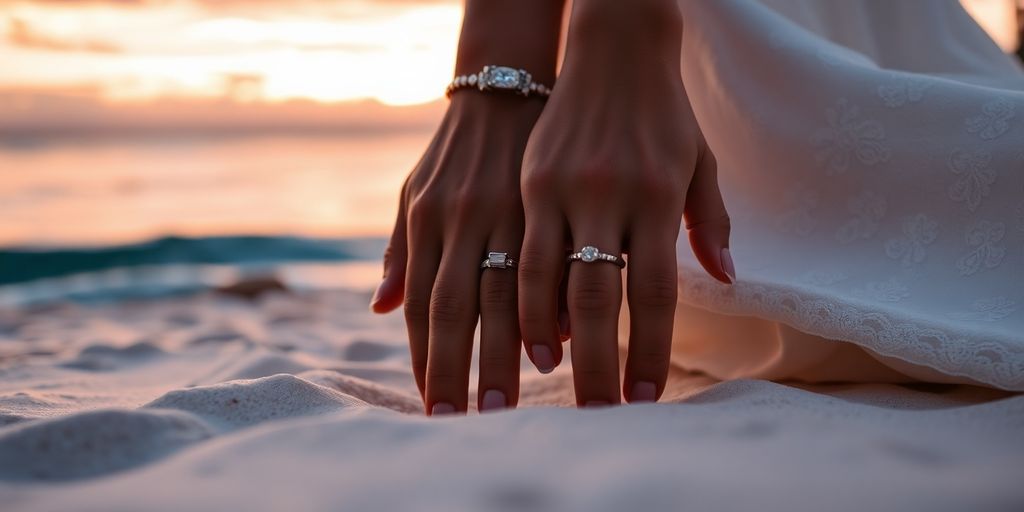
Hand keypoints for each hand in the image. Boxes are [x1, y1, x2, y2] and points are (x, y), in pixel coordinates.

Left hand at [371, 92, 543, 413]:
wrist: (508, 90)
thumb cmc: (456, 153)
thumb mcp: (413, 191)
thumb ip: (399, 250)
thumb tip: (380, 310)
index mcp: (425, 221)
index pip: (421, 303)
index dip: (423, 357)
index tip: (431, 404)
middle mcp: (460, 220)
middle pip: (455, 310)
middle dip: (456, 370)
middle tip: (463, 424)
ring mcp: (505, 213)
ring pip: (501, 297)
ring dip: (503, 356)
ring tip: (508, 405)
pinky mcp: (544, 205)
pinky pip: (547, 265)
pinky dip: (548, 308)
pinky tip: (556, 346)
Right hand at [517, 0, 734, 405]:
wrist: (614, 50)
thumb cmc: (665, 115)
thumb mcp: (699, 163)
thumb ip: (709, 223)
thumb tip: (727, 280)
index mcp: (655, 197)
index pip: (654, 290)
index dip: (648, 349)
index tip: (644, 400)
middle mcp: (607, 196)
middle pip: (598, 297)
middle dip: (597, 363)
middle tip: (595, 414)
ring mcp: (561, 188)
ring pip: (543, 278)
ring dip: (542, 338)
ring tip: (541, 384)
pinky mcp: (530, 182)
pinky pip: (519, 251)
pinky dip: (519, 298)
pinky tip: (518, 332)